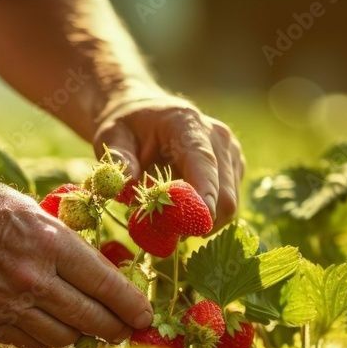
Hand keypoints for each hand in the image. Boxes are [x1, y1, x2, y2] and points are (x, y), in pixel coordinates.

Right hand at [0, 174, 152, 347]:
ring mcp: (9, 305)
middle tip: (127, 332)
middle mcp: (35, 279)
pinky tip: (54, 330)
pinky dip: (48, 340)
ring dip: (81, 336)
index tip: (146, 316)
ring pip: (64, 337)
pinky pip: (31, 343)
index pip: (107, 285)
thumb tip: (98, 273)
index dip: (132, 305)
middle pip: (92, 318)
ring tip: (89, 330)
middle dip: (116, 329)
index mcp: (51, 243)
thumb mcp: (33, 211)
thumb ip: (65, 243)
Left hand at [93, 95, 244, 229]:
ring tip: (168, 214)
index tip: (195, 225)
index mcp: (188, 124)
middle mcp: (219, 138)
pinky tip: (181, 205)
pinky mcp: (234, 169)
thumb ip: (120, 159)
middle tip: (164, 233)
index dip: (203, 197)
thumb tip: (126, 184)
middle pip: (224, 195)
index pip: (204, 164)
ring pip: (228, 206)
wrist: (145, 114)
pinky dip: (204, 215)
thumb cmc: (128, 127)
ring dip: (199, 220)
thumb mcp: (112, 136)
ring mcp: (231, 154)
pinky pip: (226, 205)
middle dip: (197, 220)